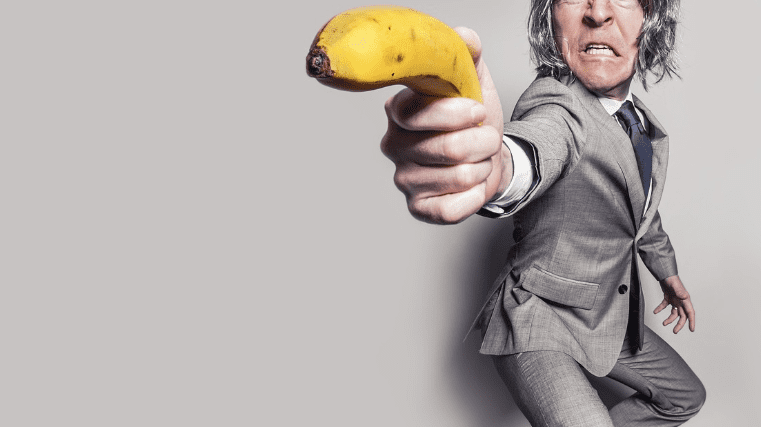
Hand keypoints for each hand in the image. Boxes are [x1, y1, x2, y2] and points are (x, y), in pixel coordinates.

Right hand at [380, 27, 505, 223]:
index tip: (478, 111)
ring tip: (476, 159)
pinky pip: (453, 209)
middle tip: (484, 139)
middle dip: (483, 143)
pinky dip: (474, 196)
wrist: (488, 158)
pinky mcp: (417, 208)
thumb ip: (466, 54)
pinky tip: (470, 185)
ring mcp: (403, 179)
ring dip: (482, 167)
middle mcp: (393, 145)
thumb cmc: (474, 120)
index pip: (420, 113)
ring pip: (460, 176)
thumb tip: (463, 37)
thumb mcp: (474, 80)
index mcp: (399, 109)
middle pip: (450, 148)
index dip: (459, 113)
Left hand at [654, 275, 695, 333]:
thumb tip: (684, 297)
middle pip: (682, 316)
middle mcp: (681, 301)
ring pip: (674, 313)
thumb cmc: (672, 279)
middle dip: (679, 324)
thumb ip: (680, 292)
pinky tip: (655, 312)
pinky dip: (660, 309)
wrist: (664, 273)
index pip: (690, 313)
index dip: (692, 322)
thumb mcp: (676, 286)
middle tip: (674, 331)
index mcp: (685, 300)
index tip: (692, 330)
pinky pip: (665, 305)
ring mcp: (675, 300)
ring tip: (663, 323)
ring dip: (669, 319)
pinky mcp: (668, 297)